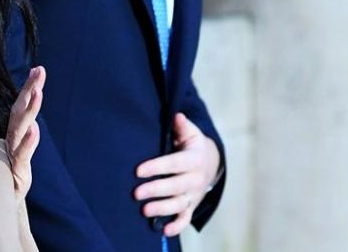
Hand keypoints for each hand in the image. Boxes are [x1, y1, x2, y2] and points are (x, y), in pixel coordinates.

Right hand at [6, 66, 44, 199]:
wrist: (2, 206)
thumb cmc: (10, 180)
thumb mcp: (20, 158)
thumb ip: (26, 142)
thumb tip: (33, 126)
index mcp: (14, 136)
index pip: (21, 108)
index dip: (29, 89)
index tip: (38, 69)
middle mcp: (12, 141)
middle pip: (21, 111)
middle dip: (30, 89)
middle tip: (39, 70)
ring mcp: (13, 154)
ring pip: (20, 128)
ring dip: (30, 109)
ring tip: (38, 92)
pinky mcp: (17, 171)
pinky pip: (22, 154)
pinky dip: (28, 142)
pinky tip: (34, 129)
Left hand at [133, 113, 220, 236]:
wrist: (211, 163)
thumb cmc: (193, 145)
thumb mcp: (190, 133)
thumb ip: (182, 126)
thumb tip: (177, 116)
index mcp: (194, 159)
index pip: (173, 164)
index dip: (156, 167)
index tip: (138, 170)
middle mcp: (196, 179)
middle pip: (175, 186)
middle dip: (156, 190)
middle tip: (136, 193)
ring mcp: (194, 194)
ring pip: (179, 204)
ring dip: (162, 209)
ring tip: (145, 210)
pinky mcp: (192, 205)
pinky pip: (186, 218)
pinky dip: (177, 226)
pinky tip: (164, 230)